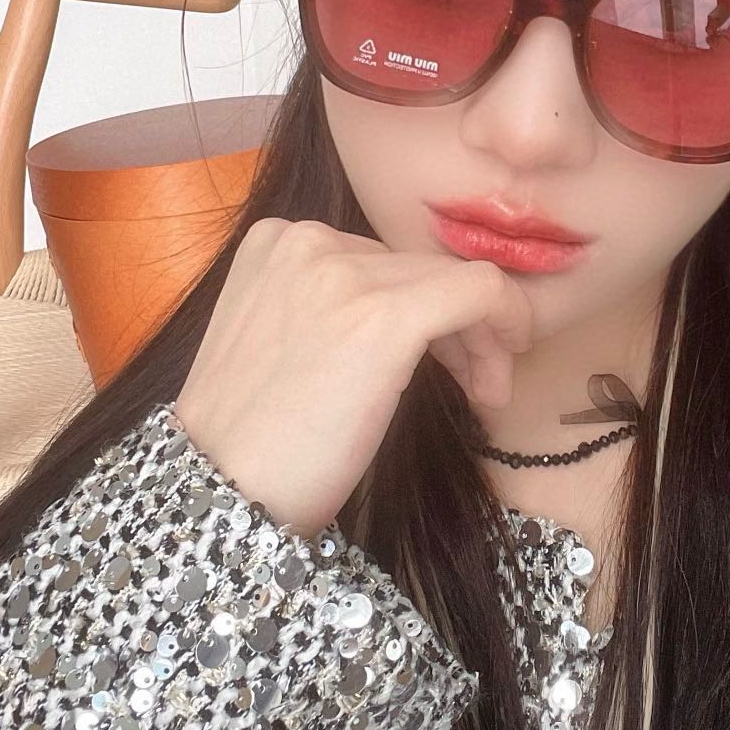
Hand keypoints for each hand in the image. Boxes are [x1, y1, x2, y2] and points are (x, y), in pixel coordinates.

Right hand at [173, 219, 532, 540]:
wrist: (221, 489)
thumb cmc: (253, 437)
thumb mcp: (280, 340)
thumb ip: (331, 306)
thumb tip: (414, 311)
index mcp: (277, 241)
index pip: (383, 261)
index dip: (422, 310)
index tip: (441, 363)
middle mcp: (309, 240)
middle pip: (420, 268)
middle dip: (458, 326)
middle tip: (470, 386)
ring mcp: (346, 273)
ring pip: (456, 280)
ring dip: (481, 336)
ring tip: (480, 392)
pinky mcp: (387, 315)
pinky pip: (482, 292)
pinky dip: (507, 323)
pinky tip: (495, 382)